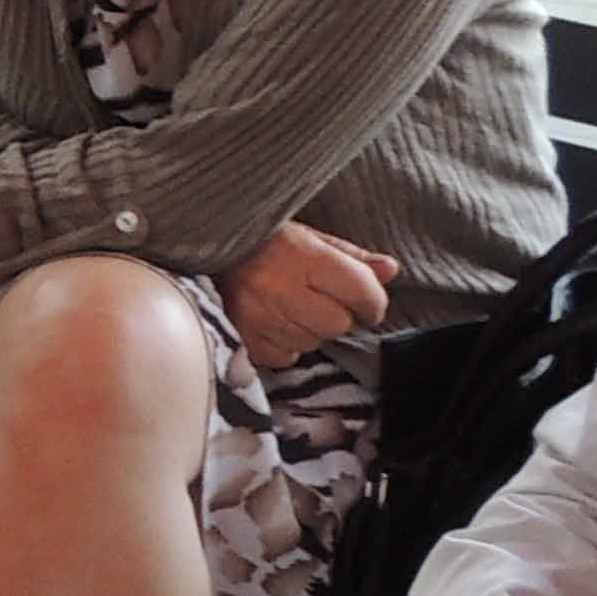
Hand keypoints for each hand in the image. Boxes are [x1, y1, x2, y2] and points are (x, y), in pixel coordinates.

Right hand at [219, 221, 395, 368]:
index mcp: (303, 254)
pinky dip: (287, 345)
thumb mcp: (311, 239)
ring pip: (312, 342)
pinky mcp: (241, 337)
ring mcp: (257, 315)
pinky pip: (285, 356)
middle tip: (321, 300)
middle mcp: (279, 286)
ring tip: (294, 308)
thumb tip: (391, 270)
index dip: (373, 301)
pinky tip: (276, 323)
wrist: (205, 247)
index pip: (361, 290)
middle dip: (338, 315)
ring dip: (311, 330)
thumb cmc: (265, 242)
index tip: (367, 302)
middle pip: (338, 323)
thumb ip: (352, 258)